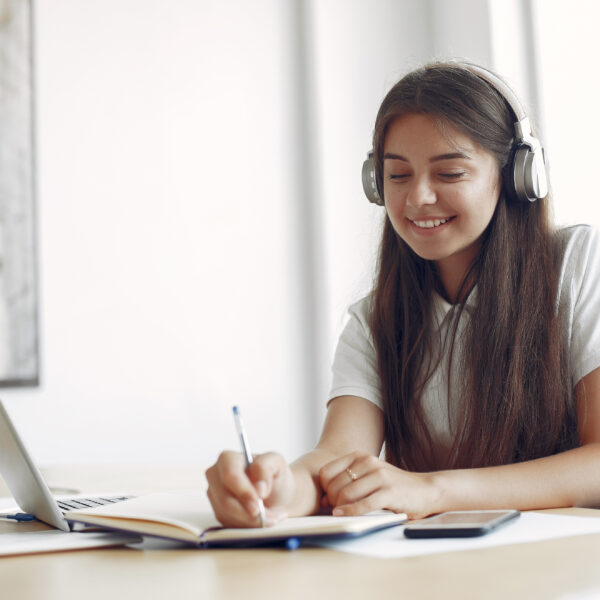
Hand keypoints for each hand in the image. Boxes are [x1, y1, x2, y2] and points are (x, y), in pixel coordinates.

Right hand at [205, 451, 294, 526]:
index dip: (243, 492)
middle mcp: (215, 476)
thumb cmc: (273, 474)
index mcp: (227, 459)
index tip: (258, 504)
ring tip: (272, 516)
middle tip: (270, 516)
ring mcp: (215, 495)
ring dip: (252, 521)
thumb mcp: (276, 462)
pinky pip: (230, 524)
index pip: (230, 476)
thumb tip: (259, 488)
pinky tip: (262, 519)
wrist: (275, 492)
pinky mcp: (218, 512)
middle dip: (248, 513)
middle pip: (225, 500)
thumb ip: (266, 468)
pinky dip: (249, 525)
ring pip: (228, 515)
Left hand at [318, 452, 440, 519]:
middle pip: (334, 486)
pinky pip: (363, 504)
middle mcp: (368, 462)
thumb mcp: (368, 478)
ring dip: (340, 508)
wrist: (424, 490)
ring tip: (342, 513)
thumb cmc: (392, 487)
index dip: (324, 489)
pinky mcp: (389, 492)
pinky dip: (351, 512)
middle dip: (332, 501)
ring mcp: (379, 476)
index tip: (329, 499)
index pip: (326, 472)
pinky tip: (344, 516)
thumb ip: (346, 484)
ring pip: (346, 494)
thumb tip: (322, 500)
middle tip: (336, 510)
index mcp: (359, 457)